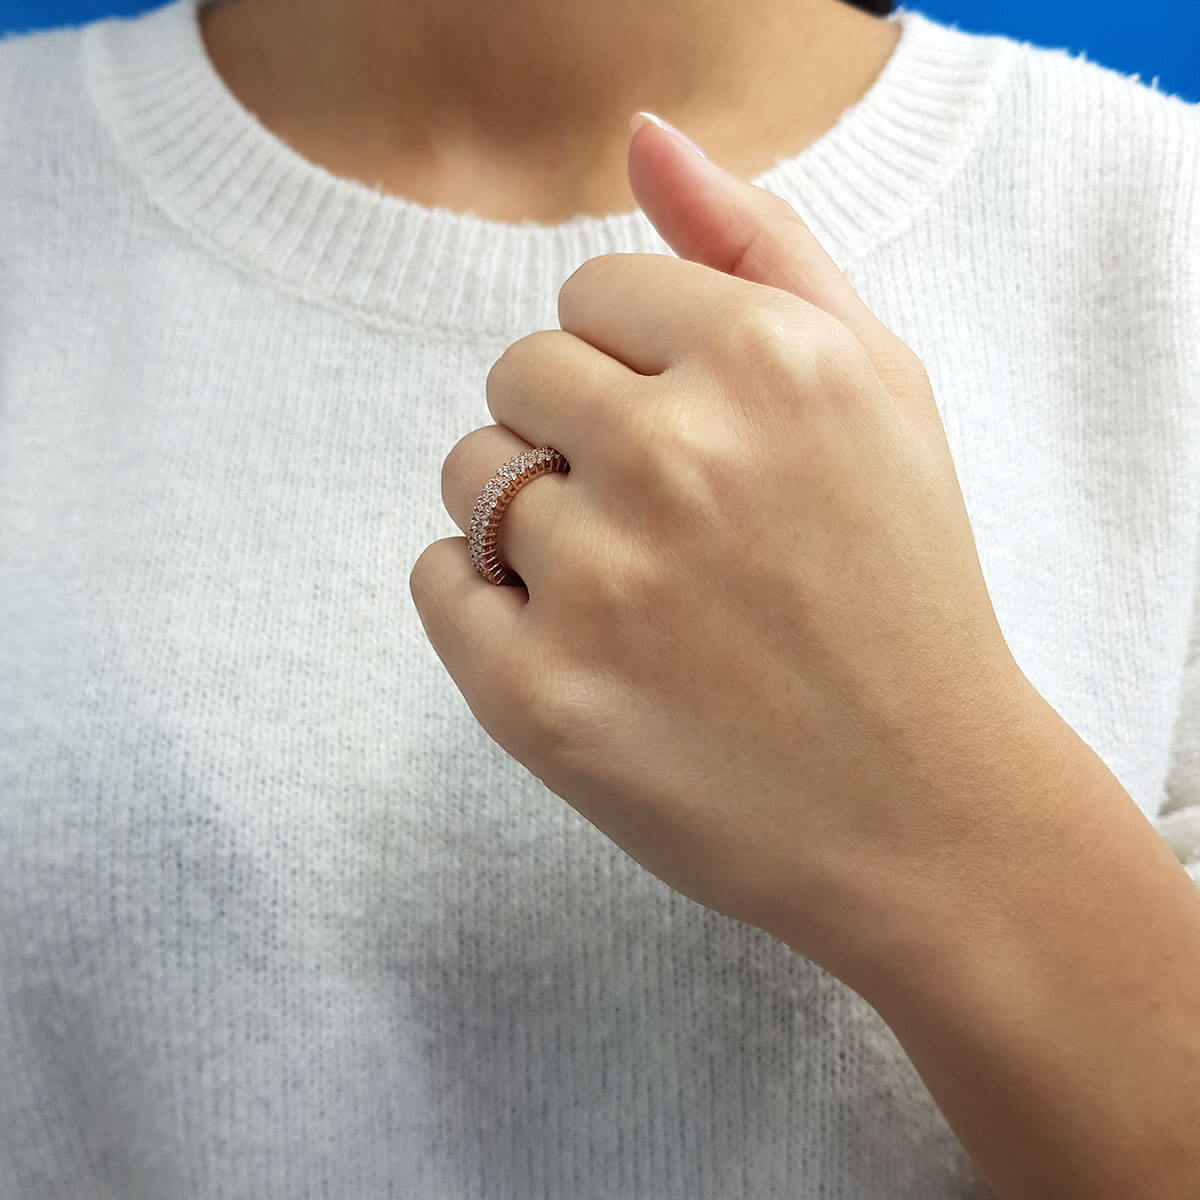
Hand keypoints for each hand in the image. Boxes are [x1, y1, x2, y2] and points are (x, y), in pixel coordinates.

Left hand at [409, 112, 1041, 991]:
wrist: (921, 809)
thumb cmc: (904, 589)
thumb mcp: (879, 387)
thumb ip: (761, 245)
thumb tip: (643, 139)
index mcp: (767, 362)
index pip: (592, 292)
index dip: (635, 367)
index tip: (690, 437)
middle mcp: (678, 458)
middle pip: (520, 375)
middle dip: (575, 434)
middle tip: (665, 523)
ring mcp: (598, 585)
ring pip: (473, 478)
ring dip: (530, 518)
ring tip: (631, 592)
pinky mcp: (536, 698)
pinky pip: (438, 582)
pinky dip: (483, 603)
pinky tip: (578, 645)